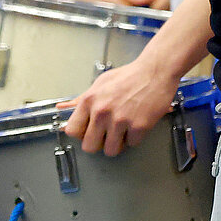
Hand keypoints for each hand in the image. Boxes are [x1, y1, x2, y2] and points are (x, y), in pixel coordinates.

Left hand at [62, 58, 185, 156]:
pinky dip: (135, 137)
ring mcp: (120, 120)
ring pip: (111, 150)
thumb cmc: (130, 75)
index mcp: (90, 101)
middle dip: (99, 143)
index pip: (72, 131)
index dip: (81, 134)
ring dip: (118, 143)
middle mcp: (102, 112)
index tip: (88, 132)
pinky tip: (137, 124)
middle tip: (107, 135)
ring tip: (123, 131)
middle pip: (89, 146)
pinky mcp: (139, 126)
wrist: (156, 70)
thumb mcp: (101, 83)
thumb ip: (83, 99)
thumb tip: (64, 108)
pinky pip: (132, 144)